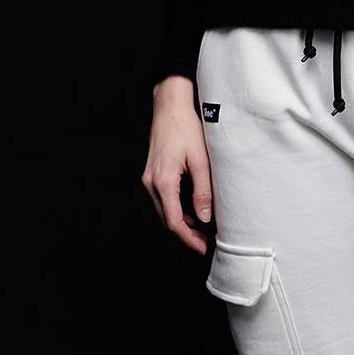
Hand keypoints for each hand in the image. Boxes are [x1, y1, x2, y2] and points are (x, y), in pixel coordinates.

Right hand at [143, 74, 213, 252]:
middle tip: (205, 242)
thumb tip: (203, 218)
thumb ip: (202, 191)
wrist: (170, 107)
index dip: (188, 238)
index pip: (174, 221)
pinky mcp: (152, 173)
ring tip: (201, 229)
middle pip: (166, 220)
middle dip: (185, 234)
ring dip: (181, 223)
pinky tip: (191, 211)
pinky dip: (176, 209)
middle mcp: (151, 183)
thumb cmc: (186, 128)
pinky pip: (163, 199)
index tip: (202, 248)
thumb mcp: (201, 160)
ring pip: (164, 210)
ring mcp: (149, 178)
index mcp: (163, 181)